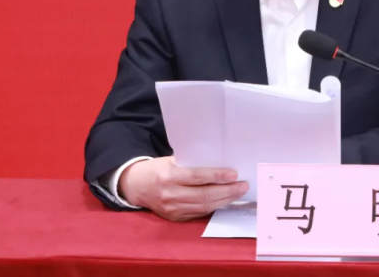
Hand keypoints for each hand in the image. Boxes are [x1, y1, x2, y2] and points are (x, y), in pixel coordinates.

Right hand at [119, 157, 248, 220]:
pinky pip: (198, 213)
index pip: (197, 177)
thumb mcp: (170, 160)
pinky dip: (213, 207)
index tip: (234, 174)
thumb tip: (219, 163)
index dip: (217, 176)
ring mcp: (172, 209)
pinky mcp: (175, 218)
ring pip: (203, 206)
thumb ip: (191, 164)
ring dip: (224, 200)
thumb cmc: (157, 169)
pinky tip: (224, 201)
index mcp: (168, 176)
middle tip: (243, 185)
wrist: (136, 186)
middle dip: (227, 191)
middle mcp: (169, 194)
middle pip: (204, 195)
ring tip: (238, 192)